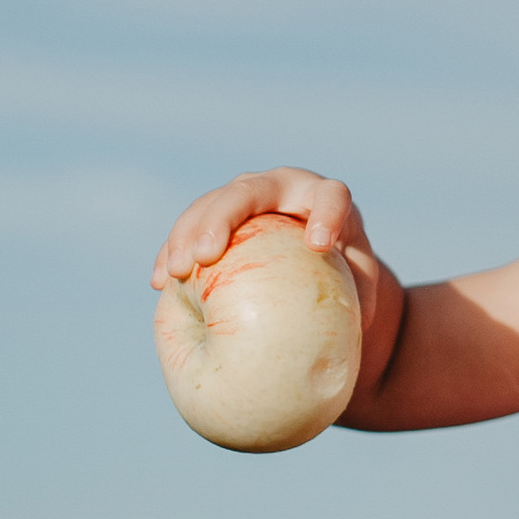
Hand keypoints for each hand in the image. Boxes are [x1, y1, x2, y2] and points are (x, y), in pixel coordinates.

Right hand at [154, 171, 388, 342]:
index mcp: (324, 198)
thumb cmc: (342, 278)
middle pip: (248, 192)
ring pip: (209, 204)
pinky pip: (189, 229)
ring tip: (174, 273)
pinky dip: (172, 253)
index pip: (330, 197)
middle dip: (222, 219)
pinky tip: (159, 282)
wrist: (310, 260)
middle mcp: (281, 187)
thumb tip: (353, 331)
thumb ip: (359, 298)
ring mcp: (244, 197)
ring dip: (186, 236)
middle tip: (206, 256)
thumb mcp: (358, 287)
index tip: (318, 245)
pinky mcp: (216, 216)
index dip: (325, 213)